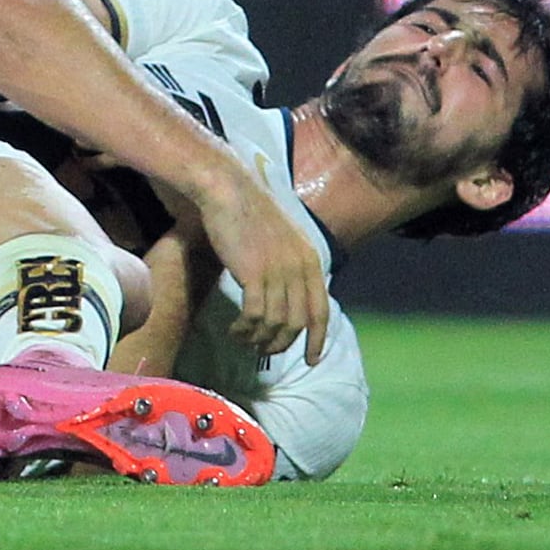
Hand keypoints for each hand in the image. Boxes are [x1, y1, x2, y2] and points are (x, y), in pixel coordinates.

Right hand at [190, 157, 329, 364]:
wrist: (228, 189)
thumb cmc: (249, 211)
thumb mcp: (282, 238)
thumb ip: (290, 264)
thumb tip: (288, 295)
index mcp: (311, 261)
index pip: (321, 312)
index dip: (318, 340)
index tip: (312, 360)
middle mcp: (299, 269)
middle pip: (297, 323)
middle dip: (281, 343)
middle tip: (262, 350)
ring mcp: (278, 271)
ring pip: (275, 323)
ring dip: (258, 338)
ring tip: (242, 339)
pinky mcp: (254, 273)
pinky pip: (254, 315)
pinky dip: (245, 328)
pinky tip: (235, 330)